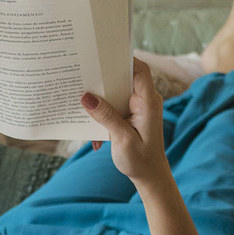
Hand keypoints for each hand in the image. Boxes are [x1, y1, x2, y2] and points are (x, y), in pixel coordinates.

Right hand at [79, 58, 168, 182]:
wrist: (150, 177)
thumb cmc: (141, 160)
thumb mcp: (122, 139)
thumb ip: (106, 117)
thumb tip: (86, 97)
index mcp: (148, 103)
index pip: (140, 70)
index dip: (124, 59)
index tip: (103, 57)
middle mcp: (144, 101)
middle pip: (123, 80)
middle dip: (103, 81)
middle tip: (83, 79)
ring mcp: (137, 108)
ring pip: (115, 95)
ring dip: (99, 104)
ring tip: (83, 109)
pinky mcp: (130, 116)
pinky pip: (112, 108)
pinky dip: (102, 118)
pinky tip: (95, 138)